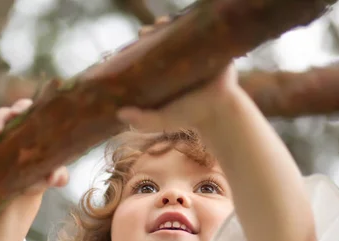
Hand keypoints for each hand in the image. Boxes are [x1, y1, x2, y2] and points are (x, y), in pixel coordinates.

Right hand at [0, 98, 68, 195]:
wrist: (18, 192)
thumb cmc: (37, 177)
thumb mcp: (48, 176)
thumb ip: (57, 175)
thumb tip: (55, 178)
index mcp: (30, 124)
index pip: (24, 107)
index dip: (19, 108)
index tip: (16, 115)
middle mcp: (10, 126)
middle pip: (2, 114)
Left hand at [117, 16, 241, 132]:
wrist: (217, 113)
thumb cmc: (187, 116)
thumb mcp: (161, 120)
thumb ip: (142, 121)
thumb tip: (120, 114)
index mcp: (161, 70)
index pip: (147, 51)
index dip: (139, 43)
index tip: (133, 41)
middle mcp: (176, 58)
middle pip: (162, 37)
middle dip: (152, 30)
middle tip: (147, 31)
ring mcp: (194, 52)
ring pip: (181, 31)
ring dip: (170, 23)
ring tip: (161, 23)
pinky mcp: (212, 47)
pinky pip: (204, 31)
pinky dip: (195, 23)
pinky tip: (185, 21)